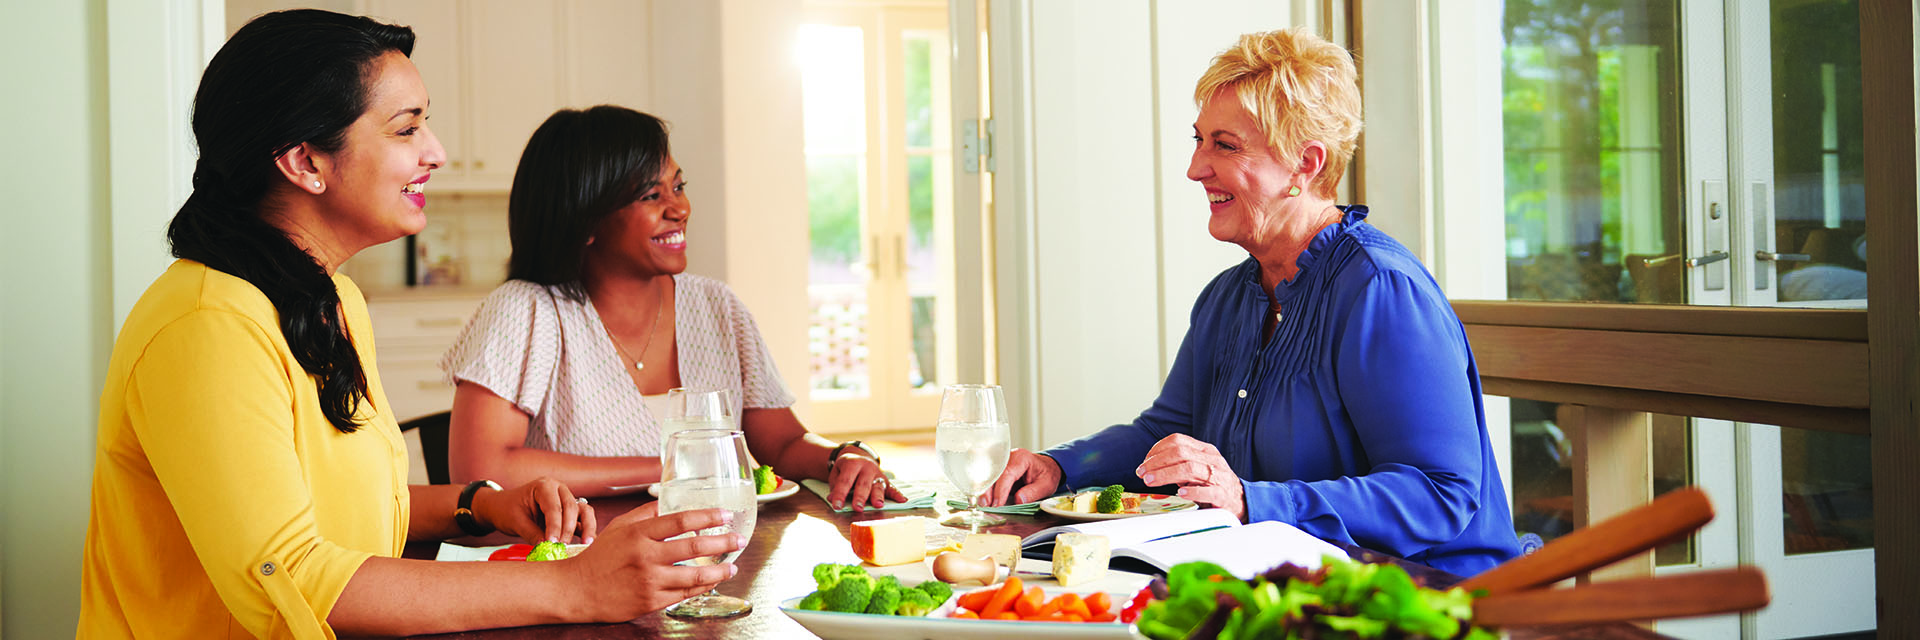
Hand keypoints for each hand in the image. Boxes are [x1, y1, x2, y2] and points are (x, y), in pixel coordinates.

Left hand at [473, 477, 597, 543]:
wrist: (502, 508)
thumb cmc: (507, 510)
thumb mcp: (516, 522)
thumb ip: (532, 534)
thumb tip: (548, 548)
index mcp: (544, 486)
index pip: (554, 507)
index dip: (554, 525)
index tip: (552, 542)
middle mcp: (559, 490)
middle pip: (572, 508)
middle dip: (568, 529)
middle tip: (562, 546)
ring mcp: (567, 500)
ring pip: (584, 512)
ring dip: (587, 527)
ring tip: (585, 544)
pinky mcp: (569, 514)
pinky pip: (583, 520)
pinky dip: (586, 531)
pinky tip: (586, 545)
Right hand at [566, 503, 744, 620]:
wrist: (577, 590)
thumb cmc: (599, 557)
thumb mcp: (619, 527)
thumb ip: (646, 514)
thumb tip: (670, 501)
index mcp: (639, 533)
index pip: (681, 520)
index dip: (708, 516)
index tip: (725, 514)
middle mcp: (646, 556)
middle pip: (694, 546)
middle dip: (723, 542)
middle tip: (739, 539)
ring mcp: (650, 580)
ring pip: (695, 574)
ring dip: (719, 571)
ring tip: (732, 567)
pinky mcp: (651, 601)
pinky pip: (684, 593)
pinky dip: (701, 587)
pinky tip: (712, 582)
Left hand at [824, 453, 905, 511]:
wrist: (859, 456)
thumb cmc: (846, 469)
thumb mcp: (836, 473)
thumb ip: (835, 486)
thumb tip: (832, 499)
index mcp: (852, 463)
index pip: (845, 481)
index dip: (840, 494)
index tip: (836, 506)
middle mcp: (866, 467)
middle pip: (863, 484)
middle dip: (860, 497)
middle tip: (858, 508)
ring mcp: (877, 473)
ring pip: (878, 486)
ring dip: (878, 496)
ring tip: (878, 505)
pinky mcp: (885, 480)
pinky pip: (892, 488)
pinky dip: (897, 494)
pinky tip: (902, 500)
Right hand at [981, 448, 1061, 506]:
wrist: (1047, 468)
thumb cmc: (1047, 474)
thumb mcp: (1046, 485)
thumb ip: (1033, 492)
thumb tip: (1018, 500)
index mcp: (1022, 458)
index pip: (1007, 473)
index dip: (1001, 490)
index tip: (997, 504)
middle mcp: (1009, 457)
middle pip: (994, 473)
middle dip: (988, 490)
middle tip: (985, 505)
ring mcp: (1002, 462)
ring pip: (989, 475)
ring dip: (985, 490)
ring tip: (983, 504)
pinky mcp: (999, 470)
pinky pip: (990, 478)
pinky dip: (987, 489)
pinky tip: (984, 500)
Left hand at [1136, 434, 1245, 520]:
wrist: (1241, 501)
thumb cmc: (1214, 485)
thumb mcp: (1197, 468)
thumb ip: (1178, 464)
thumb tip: (1151, 466)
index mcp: (1204, 450)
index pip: (1178, 440)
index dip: (1157, 450)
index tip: (1144, 462)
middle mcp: (1212, 460)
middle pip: (1180, 453)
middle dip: (1157, 463)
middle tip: (1142, 473)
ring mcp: (1219, 476)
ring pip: (1190, 469)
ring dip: (1166, 475)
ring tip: (1151, 482)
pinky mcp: (1223, 495)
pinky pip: (1208, 490)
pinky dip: (1193, 491)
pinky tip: (1181, 492)